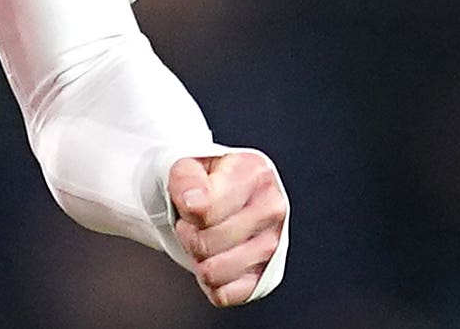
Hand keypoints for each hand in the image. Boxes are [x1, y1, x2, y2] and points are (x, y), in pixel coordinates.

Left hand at [169, 151, 286, 306]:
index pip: (206, 210)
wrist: (210, 197)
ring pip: (213, 272)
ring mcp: (274, 245)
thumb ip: (186, 178)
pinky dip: (210, 283)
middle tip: (192, 223)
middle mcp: (273, 208)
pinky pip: (224, 295)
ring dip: (196, 259)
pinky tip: (215, 259)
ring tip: (203, 238)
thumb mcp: (185, 165)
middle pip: (207, 243)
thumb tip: (195, 204)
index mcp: (255, 172)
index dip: (185, 210)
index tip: (188, 201)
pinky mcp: (267, 277)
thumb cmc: (199, 180)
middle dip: (188, 235)